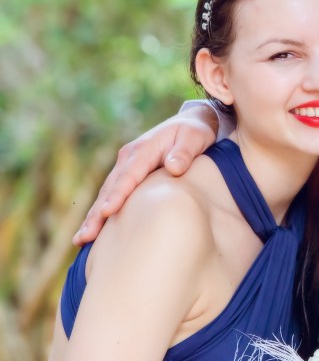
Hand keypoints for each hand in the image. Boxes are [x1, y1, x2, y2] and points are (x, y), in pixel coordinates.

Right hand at [73, 104, 218, 244]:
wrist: (190, 122)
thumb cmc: (194, 132)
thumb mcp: (194, 137)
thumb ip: (184, 152)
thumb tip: (174, 168)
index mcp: (143, 149)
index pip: (129, 175)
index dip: (118, 194)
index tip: (108, 211)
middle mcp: (128, 157)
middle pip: (110, 188)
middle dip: (97, 213)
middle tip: (85, 236)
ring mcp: (125, 165)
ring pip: (106, 193)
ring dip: (94, 216)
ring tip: (82, 239)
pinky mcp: (127, 173)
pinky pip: (111, 193)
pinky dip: (101, 211)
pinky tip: (93, 231)